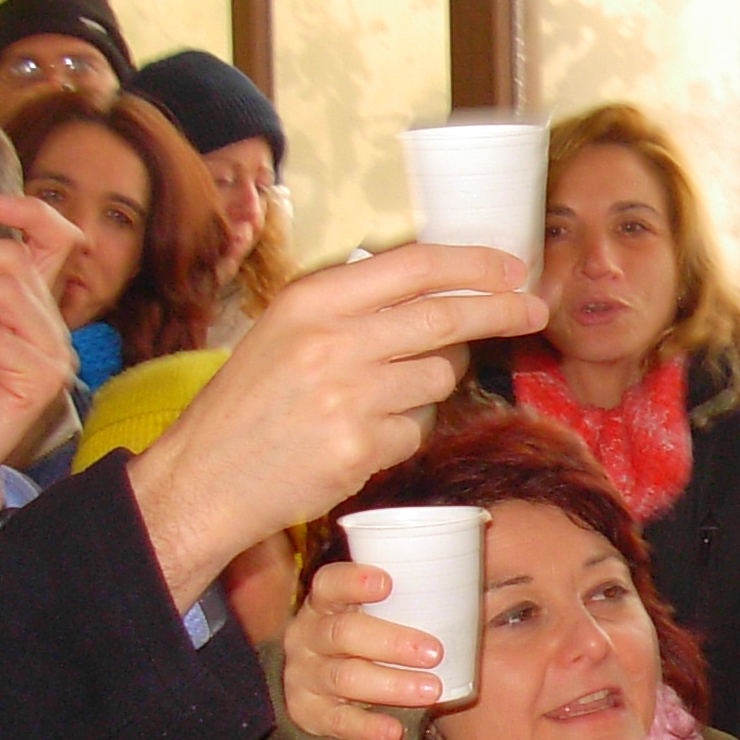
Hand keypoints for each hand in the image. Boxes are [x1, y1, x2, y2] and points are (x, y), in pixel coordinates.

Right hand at [128, 245, 546, 613]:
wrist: (205, 475)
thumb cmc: (251, 401)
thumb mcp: (286, 329)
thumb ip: (353, 307)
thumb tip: (438, 293)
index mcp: (314, 299)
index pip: (415, 265)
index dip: (474, 264)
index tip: (512, 267)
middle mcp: (333, 339)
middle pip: (446, 318)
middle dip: (501, 311)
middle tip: (533, 309)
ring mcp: (350, 396)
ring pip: (438, 379)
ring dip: (428, 386)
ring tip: (379, 397)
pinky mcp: (361, 447)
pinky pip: (414, 431)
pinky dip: (399, 434)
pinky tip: (357, 438)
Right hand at [282, 559, 447, 739]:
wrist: (320, 690)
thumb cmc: (365, 638)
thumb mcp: (375, 614)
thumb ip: (408, 599)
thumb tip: (476, 581)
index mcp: (326, 602)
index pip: (329, 583)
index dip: (354, 581)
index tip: (388, 583)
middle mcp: (309, 635)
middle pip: (343, 633)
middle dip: (391, 640)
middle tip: (434, 650)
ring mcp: (305, 675)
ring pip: (345, 678)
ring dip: (391, 684)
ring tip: (431, 690)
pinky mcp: (308, 712)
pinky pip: (338, 722)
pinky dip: (367, 727)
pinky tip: (394, 731)